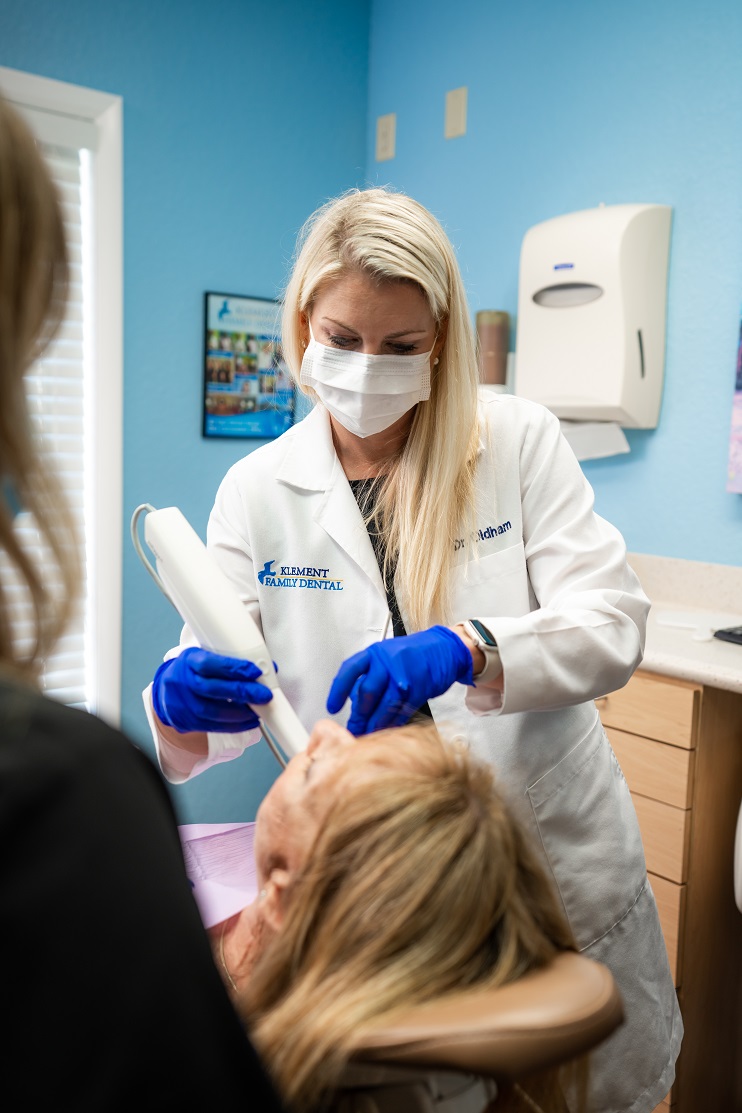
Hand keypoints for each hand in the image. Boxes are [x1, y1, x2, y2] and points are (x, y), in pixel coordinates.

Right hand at [152, 647, 272, 733]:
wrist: (169, 688)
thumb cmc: (195, 669)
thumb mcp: (207, 655)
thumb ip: (233, 660)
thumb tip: (268, 668)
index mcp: (189, 660)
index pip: (210, 663)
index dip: (234, 667)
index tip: (256, 671)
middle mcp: (182, 681)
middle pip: (212, 689)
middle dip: (242, 692)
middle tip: (264, 695)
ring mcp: (182, 703)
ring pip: (212, 711)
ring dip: (240, 713)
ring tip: (258, 711)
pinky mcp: (186, 721)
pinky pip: (211, 727)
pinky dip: (234, 726)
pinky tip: (248, 722)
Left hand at [326, 625, 472, 735]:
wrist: (445, 648)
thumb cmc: (413, 653)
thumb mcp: (387, 655)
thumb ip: (370, 675)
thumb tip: (354, 701)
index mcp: (375, 653)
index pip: (349, 671)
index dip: (338, 690)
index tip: (332, 707)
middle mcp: (387, 662)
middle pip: (366, 693)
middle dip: (359, 715)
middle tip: (354, 728)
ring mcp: (404, 675)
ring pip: (384, 705)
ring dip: (374, 724)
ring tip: (368, 734)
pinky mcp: (419, 688)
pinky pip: (402, 710)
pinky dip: (393, 723)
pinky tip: (387, 729)